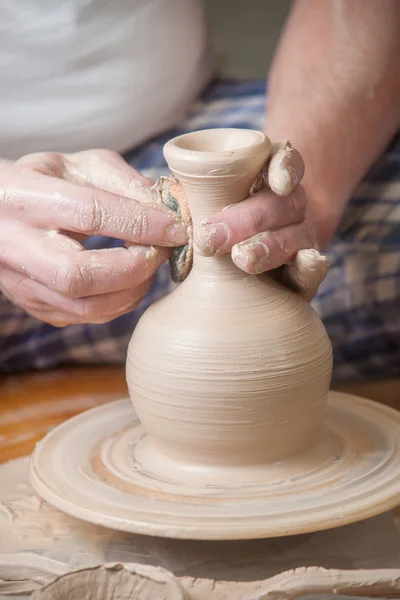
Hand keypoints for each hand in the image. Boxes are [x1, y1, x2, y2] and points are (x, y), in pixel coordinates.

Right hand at [0, 150, 187, 325]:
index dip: (140, 223)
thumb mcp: (79, 166)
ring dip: (133, 290)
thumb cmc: (44, 183)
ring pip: (85, 306)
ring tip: (149, 265)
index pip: (89, 214)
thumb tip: (168, 212)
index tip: (177, 228)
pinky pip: (85, 317)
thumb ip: (123, 183)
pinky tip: (131, 282)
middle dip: (135, 267)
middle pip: (80, 274)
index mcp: (25, 198)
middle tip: (161, 251)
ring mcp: (22, 284)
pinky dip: (120, 303)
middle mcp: (16, 246)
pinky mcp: (35, 307)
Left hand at [194, 141, 326, 298]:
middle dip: (248, 220)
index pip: (283, 162)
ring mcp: (301, 237)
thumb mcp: (204, 206)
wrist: (245, 263)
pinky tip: (310, 262)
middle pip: (281, 205)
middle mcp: (290, 204)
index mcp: (267, 179)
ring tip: (243, 259)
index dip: (283, 168)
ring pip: (295, 236)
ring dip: (270, 246)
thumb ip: (192, 200)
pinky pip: (312, 270)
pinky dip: (312, 267)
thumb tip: (158, 211)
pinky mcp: (303, 272)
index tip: (277, 181)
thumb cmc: (217, 224)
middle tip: (211, 238)